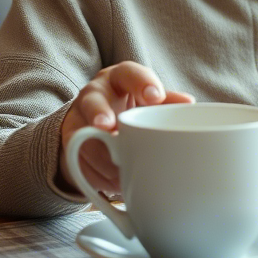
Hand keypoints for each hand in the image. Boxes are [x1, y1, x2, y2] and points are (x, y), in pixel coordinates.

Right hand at [57, 61, 194, 196]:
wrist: (98, 118)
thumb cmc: (132, 104)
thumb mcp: (148, 99)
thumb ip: (166, 101)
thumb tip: (188, 103)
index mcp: (121, 78)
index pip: (129, 73)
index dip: (142, 83)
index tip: (155, 97)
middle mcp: (95, 93)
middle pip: (93, 100)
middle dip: (100, 113)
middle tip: (109, 127)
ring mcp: (78, 116)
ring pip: (83, 135)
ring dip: (102, 155)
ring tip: (122, 173)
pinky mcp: (69, 140)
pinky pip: (76, 157)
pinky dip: (97, 173)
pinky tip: (115, 183)